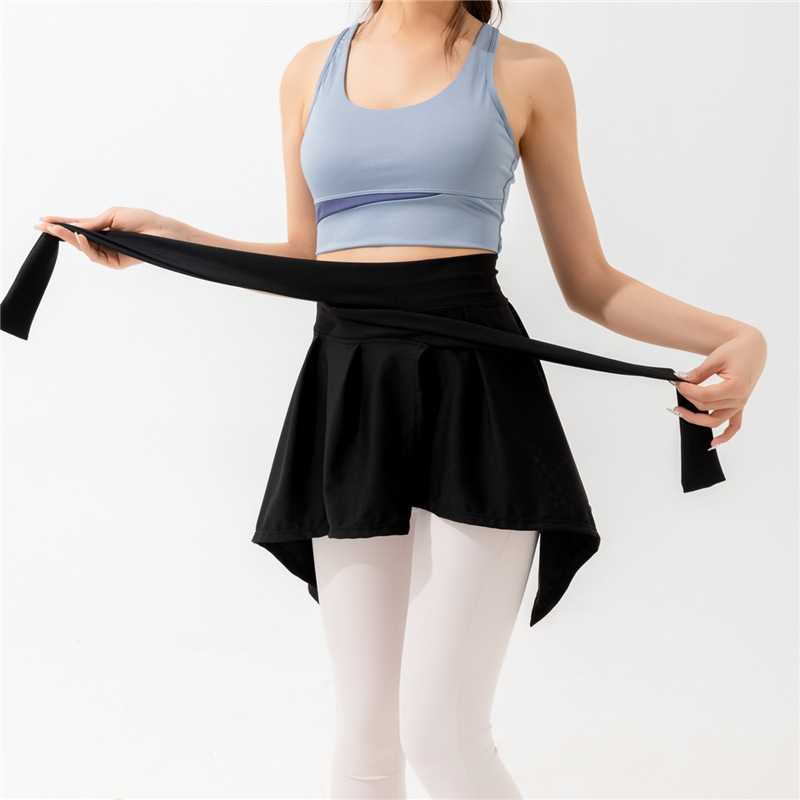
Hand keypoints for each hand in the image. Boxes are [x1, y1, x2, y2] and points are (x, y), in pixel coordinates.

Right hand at [35, 206, 168, 268]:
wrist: (161, 231)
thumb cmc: (142, 220)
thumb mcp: (113, 215)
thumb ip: (94, 222)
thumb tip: (75, 225)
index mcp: (102, 227)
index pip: (77, 226)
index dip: (60, 223)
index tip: (43, 220)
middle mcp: (104, 241)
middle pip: (77, 238)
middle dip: (59, 232)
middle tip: (43, 227)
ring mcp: (109, 252)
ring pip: (84, 249)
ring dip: (70, 239)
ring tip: (58, 230)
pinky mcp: (116, 262)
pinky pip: (97, 257)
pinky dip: (87, 248)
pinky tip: (82, 238)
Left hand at [671, 326, 767, 448]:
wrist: (751, 347)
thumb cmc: (736, 350)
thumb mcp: (715, 358)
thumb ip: (698, 373)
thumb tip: (681, 380)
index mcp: (736, 387)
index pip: (704, 396)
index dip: (687, 391)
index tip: (677, 382)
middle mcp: (740, 399)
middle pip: (706, 407)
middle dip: (688, 398)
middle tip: (677, 386)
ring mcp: (740, 404)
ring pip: (715, 420)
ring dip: (696, 419)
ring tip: (678, 411)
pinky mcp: (739, 405)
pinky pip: (734, 425)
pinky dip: (725, 436)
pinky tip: (712, 443)